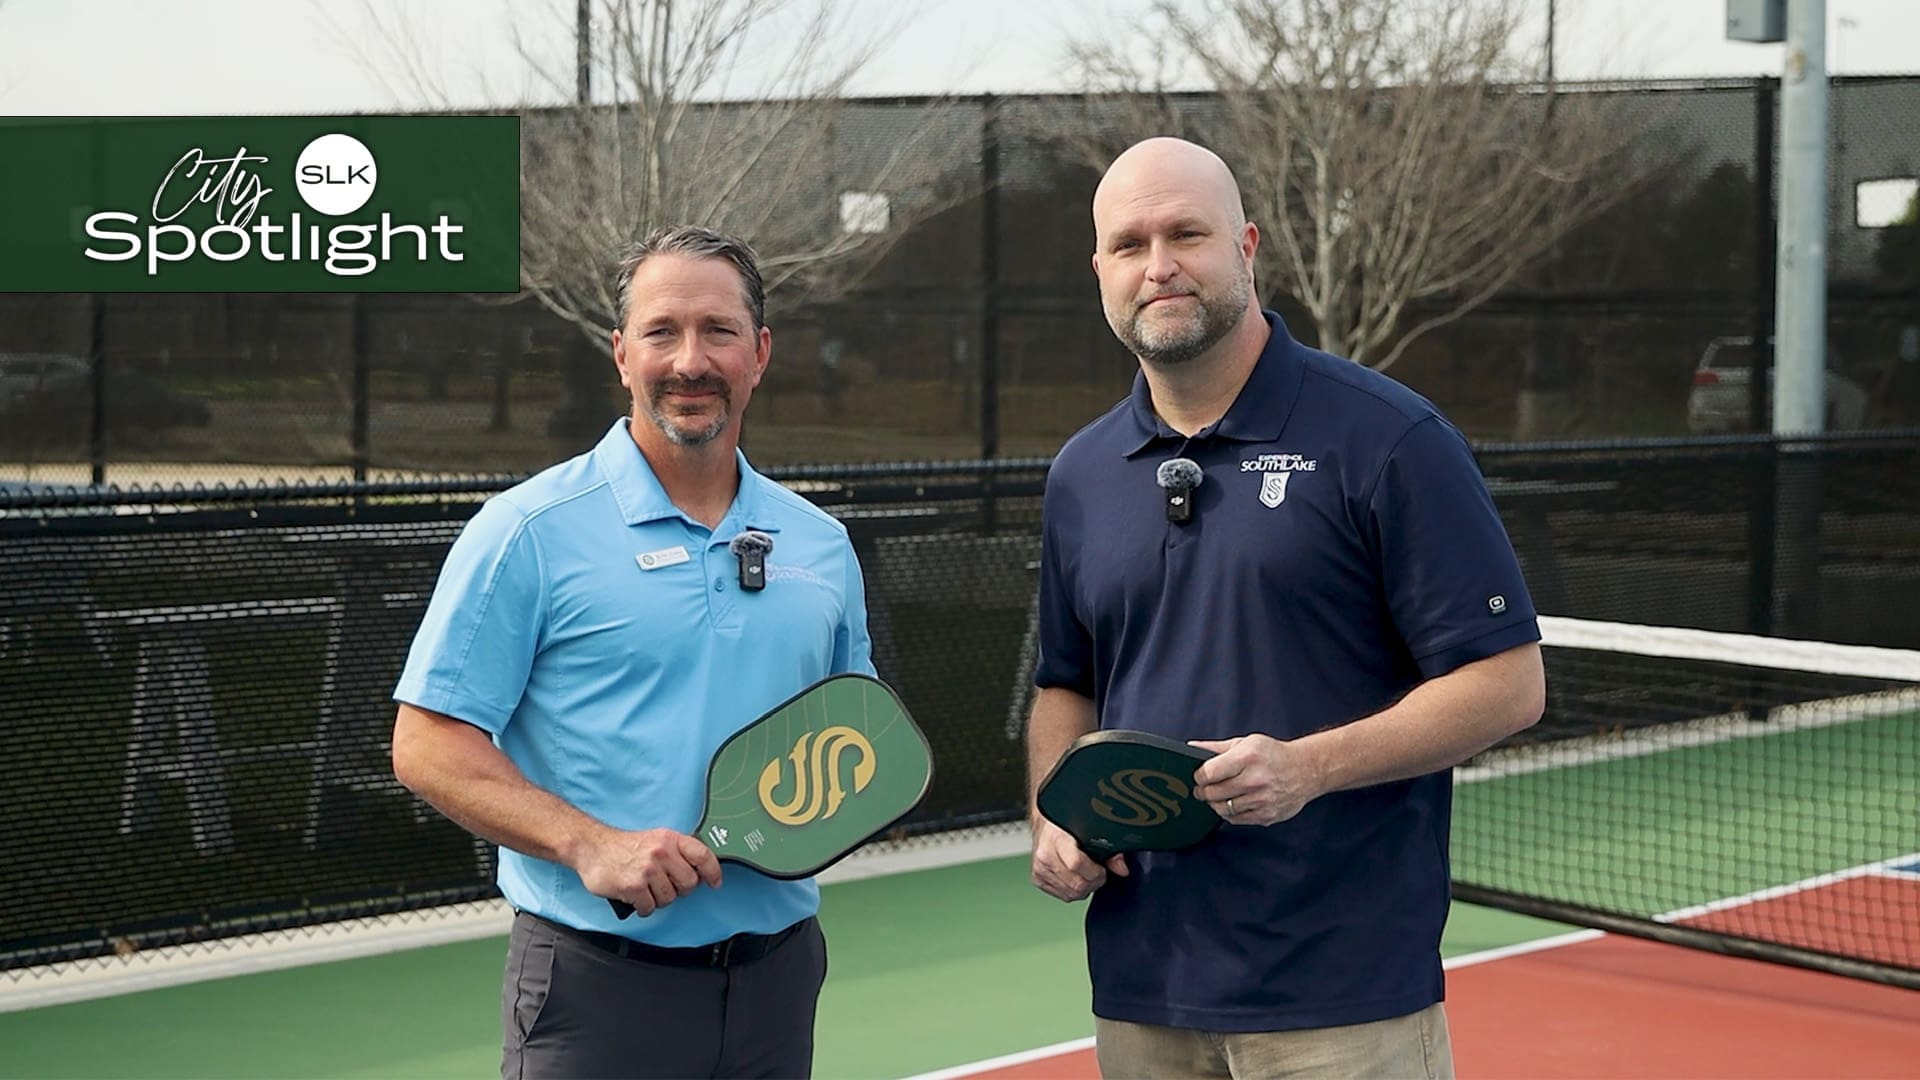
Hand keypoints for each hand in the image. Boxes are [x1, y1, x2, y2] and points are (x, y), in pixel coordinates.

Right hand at [578, 827, 723, 916]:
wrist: (592, 848)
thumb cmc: (624, 846)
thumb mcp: (655, 839)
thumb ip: (676, 851)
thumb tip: (699, 869)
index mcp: (670, 839)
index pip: (703, 855)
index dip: (713, 871)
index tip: (714, 882)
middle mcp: (661, 853)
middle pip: (689, 883)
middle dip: (680, 889)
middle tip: (666, 885)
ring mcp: (648, 870)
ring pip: (669, 898)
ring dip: (659, 898)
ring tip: (646, 888)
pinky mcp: (634, 887)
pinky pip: (650, 907)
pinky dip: (644, 906)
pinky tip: (636, 896)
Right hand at [1029, 815, 1127, 901]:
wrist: (1046, 822)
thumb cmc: (1067, 823)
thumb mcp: (1089, 828)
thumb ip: (1108, 849)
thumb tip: (1122, 869)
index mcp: (1056, 838)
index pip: (1076, 864)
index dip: (1095, 872)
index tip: (1102, 868)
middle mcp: (1045, 855)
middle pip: (1076, 884)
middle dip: (1094, 882)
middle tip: (1098, 872)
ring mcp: (1040, 869)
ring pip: (1071, 894)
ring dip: (1084, 888)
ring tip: (1086, 873)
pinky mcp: (1038, 879)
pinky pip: (1063, 896)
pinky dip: (1073, 890)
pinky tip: (1075, 877)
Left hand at [1189, 734, 1322, 825]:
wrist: (1307, 770)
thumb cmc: (1274, 755)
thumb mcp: (1245, 743)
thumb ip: (1216, 748)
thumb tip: (1190, 749)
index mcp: (1247, 758)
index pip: (1209, 773)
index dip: (1199, 776)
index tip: (1199, 776)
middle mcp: (1255, 780)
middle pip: (1213, 793)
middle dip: (1203, 791)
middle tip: (1203, 788)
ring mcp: (1262, 800)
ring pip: (1223, 809)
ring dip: (1216, 803)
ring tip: (1218, 795)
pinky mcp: (1267, 816)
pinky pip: (1236, 820)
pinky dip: (1230, 813)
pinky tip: (1233, 803)